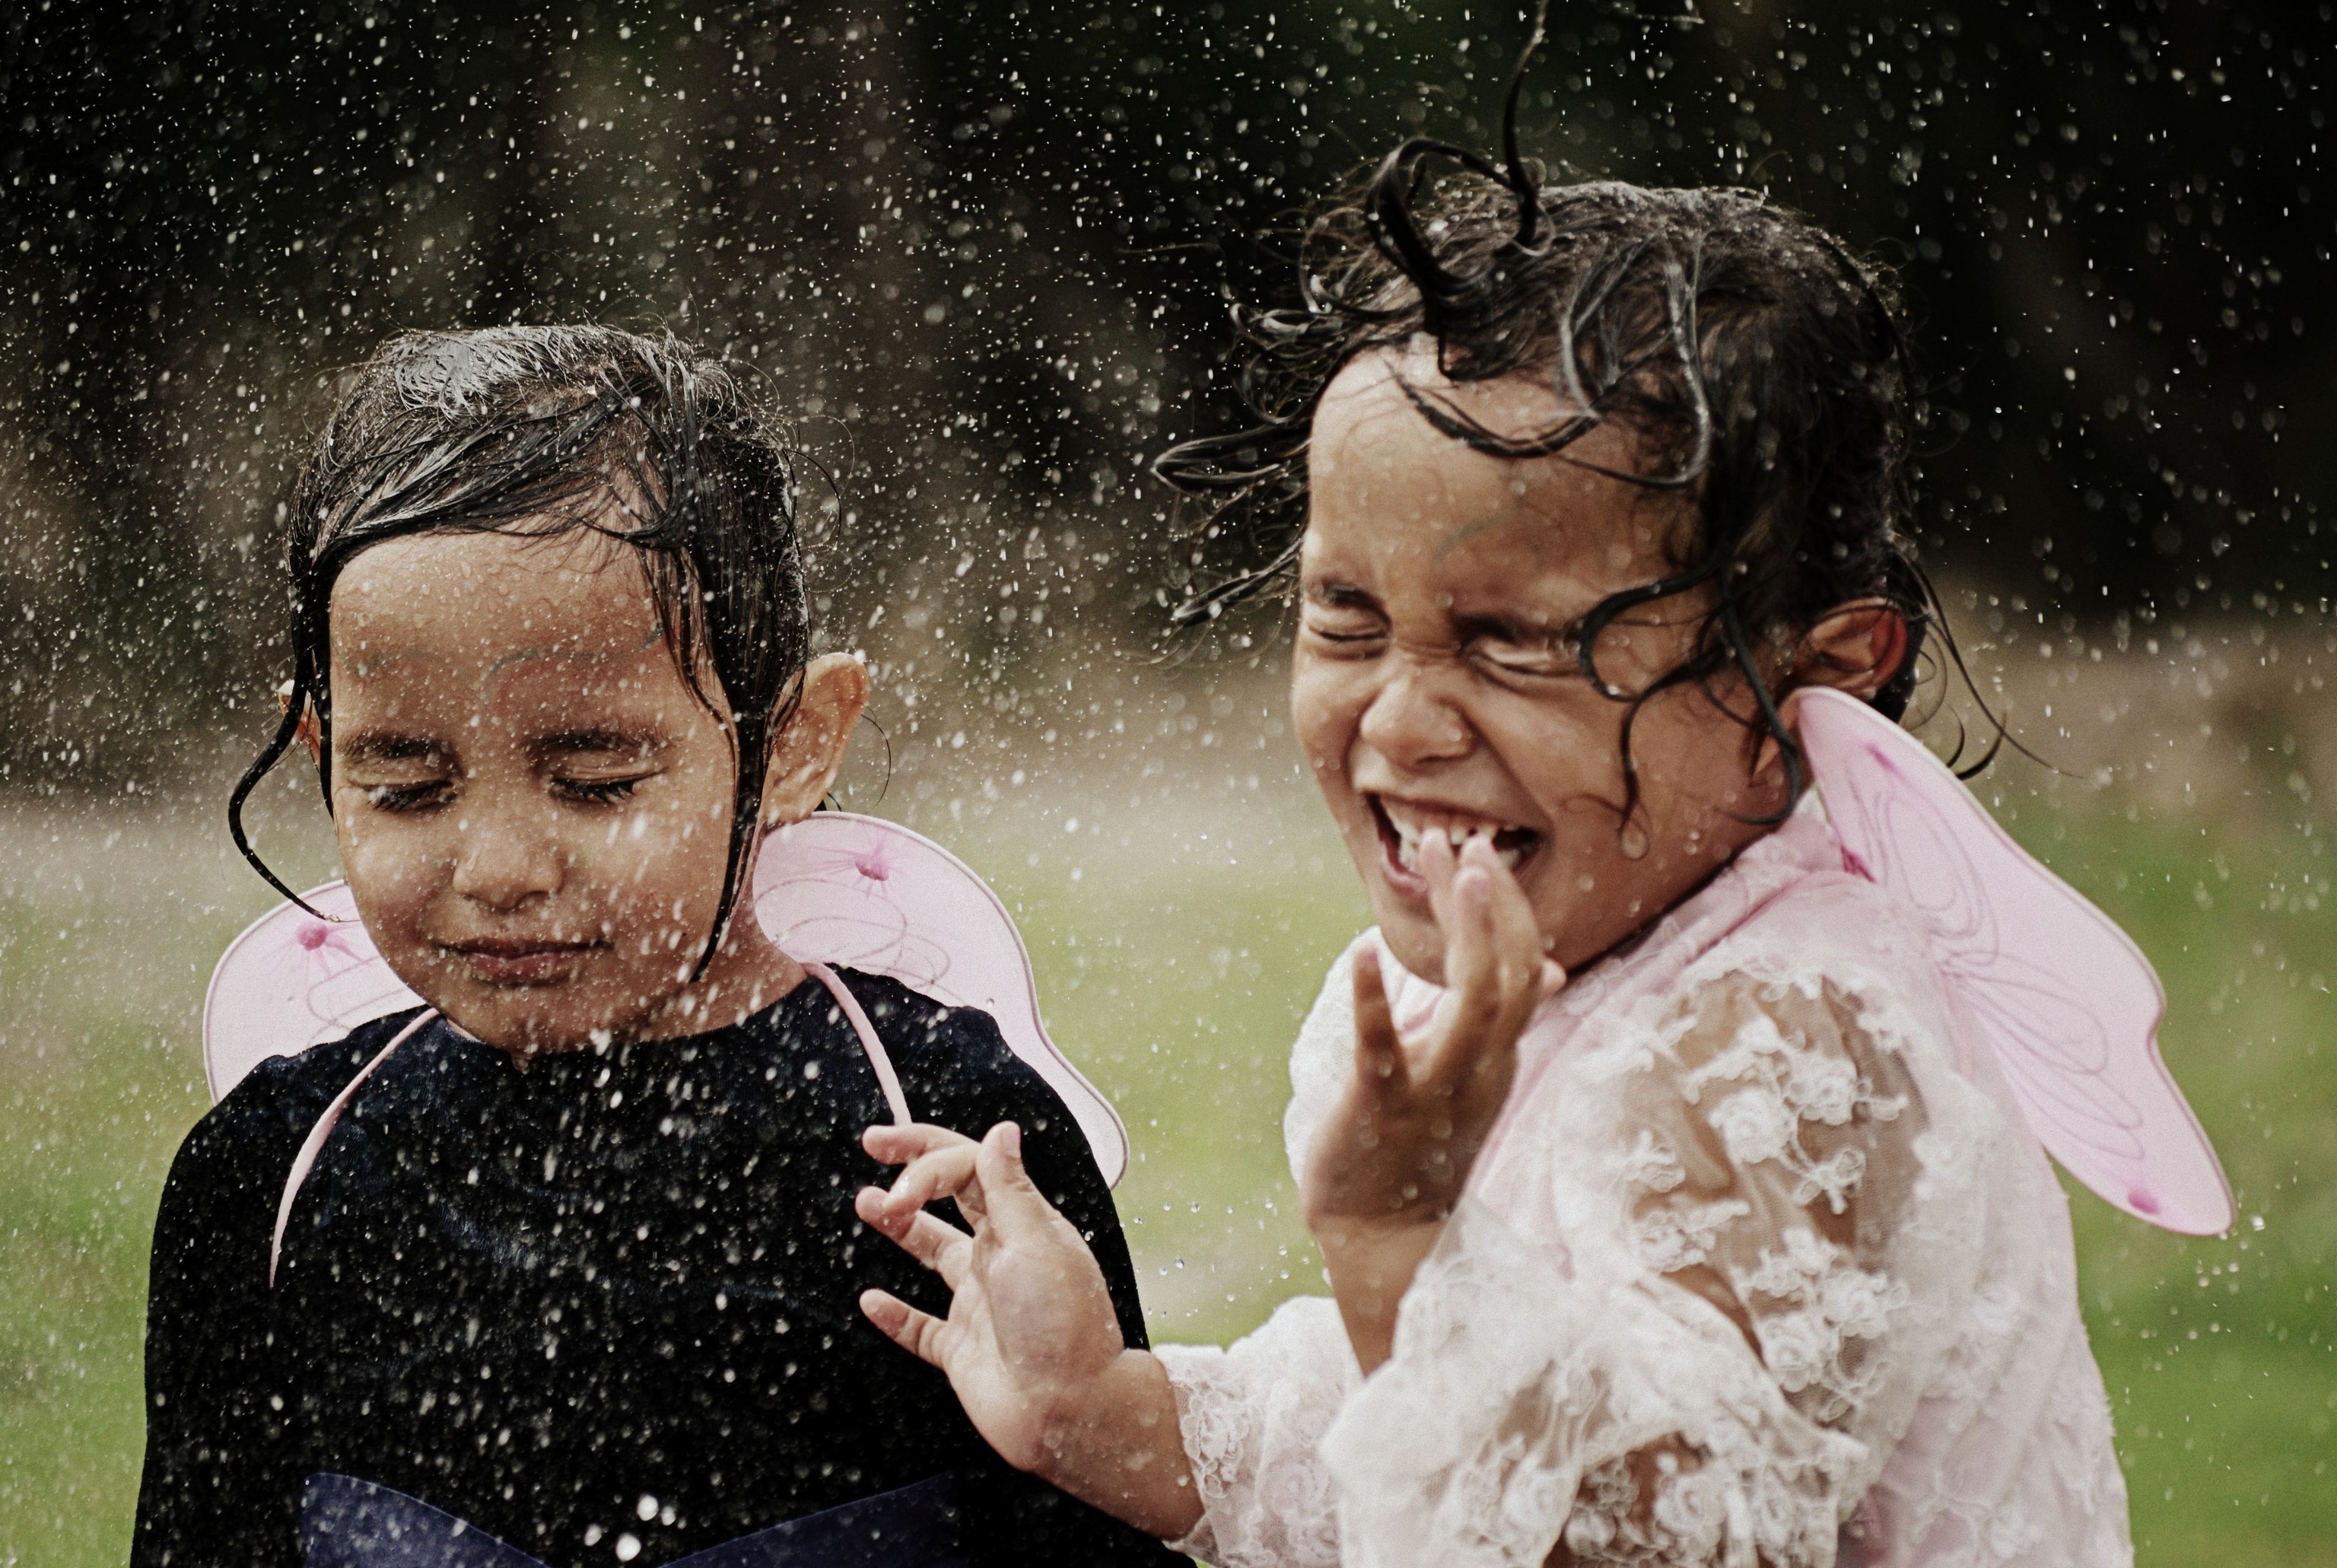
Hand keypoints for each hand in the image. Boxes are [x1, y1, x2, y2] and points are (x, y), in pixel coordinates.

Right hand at [856, 1122, 1200, 1538]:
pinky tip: (871, 1301)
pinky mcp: (962, 1349)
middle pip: (951, 1196)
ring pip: (932, 1252)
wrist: (1069, 1411)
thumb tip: (1002, 1130)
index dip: (928, 1159)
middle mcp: (1000, 1257)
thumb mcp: (1036, 1243)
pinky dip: (894, 1314)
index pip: (969, 1168)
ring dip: (901, 1227)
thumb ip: (1010, 1189)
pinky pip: (921, 1326)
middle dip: (914, 1167)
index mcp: (1022, 1225)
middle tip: (873, 1143)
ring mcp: (979, 1301)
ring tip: (867, 1204)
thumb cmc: (1062, 1326)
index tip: (898, 1181)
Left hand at [1304, 833, 1560, 1367]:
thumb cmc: (1419, 1148)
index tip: (1485, 855)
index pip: (1523, 971)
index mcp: (1495, 1056)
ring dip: (1466, 936)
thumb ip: (1499, 1021)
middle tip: (1470, 842)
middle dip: (1494, 906)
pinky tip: (1362, 951)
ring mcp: (1434, 1089)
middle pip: (1509, 975)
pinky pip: (1384, 1049)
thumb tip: (1548, 970)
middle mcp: (1478, 1068)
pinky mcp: (1382, 1107)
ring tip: (1455, 874)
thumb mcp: (1469, 1076)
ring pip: (1473, 1006)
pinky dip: (1374, 999)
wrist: (1385, 1237)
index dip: (1511, 911)